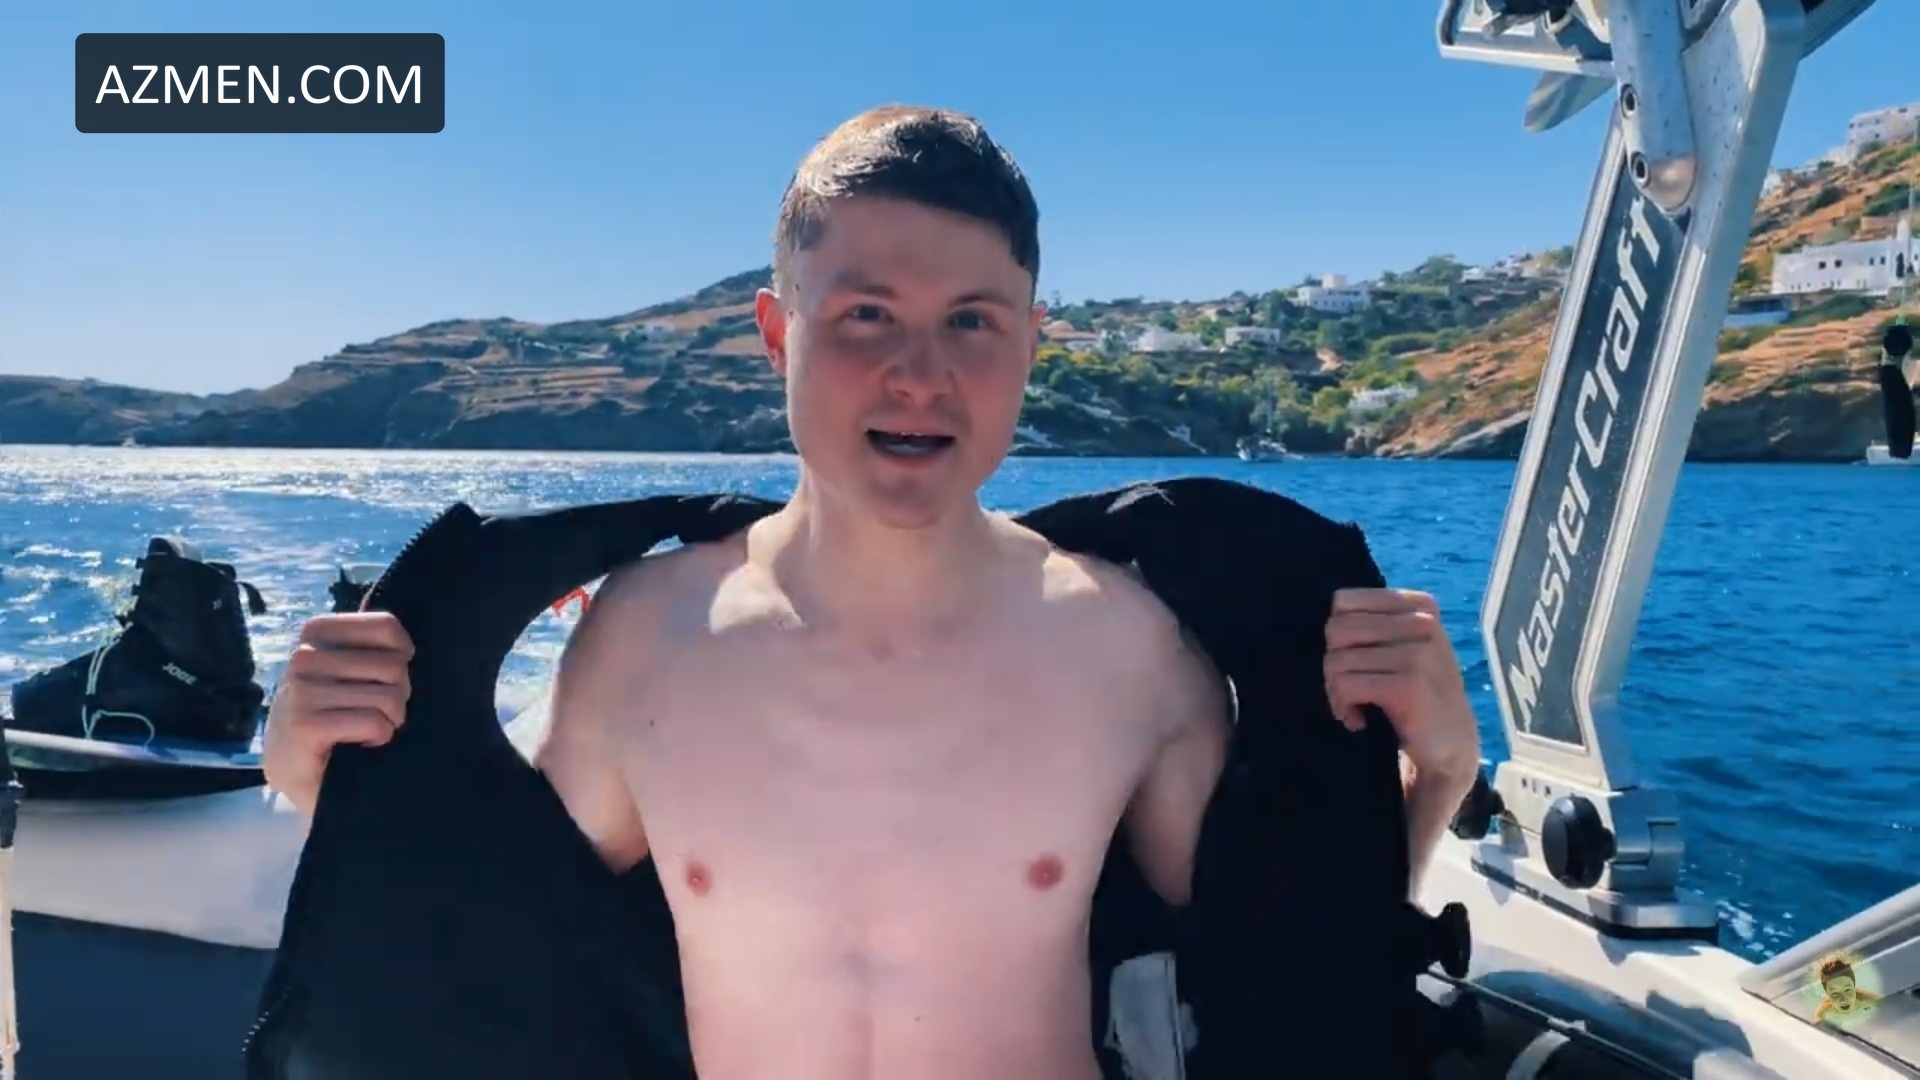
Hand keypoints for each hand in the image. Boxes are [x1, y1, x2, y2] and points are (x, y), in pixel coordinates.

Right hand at [263, 612, 414, 813]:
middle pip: (394, 666)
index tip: (385, 677)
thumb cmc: (328, 713)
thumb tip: (408, 652)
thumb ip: (375, 649)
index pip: (386, 626)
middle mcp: (304, 656)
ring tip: (367, 729)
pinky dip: (378, 737)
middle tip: (377, 713)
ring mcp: (302, 690)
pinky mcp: (306, 725)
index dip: (402, 655)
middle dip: (399, 695)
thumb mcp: (347, 670)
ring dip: (390, 720)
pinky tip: (360, 743)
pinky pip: (374, 723)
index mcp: (316, 633)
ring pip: (388, 697)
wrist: (289, 766)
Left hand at [1323, 587, 1479, 783]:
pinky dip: (1343, 707)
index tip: (1350, 661)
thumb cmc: (1416, 693)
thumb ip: (1372, 624)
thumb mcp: (1403, 647)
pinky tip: (1359, 720)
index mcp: (1420, 607)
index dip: (1335, 635)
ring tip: (1354, 708)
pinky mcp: (1409, 685)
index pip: (1344, 601)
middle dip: (1331, 664)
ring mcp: (1419, 654)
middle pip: (1336, 629)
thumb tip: (1325, 618)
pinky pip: (1346, 685)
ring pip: (1337, 660)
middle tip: (1346, 690)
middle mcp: (1423, 624)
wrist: (1451, 745)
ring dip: (1336, 692)